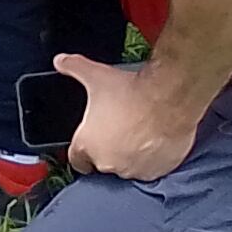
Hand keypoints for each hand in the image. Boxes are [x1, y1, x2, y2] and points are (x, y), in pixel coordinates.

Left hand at [55, 53, 199, 179]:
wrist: (170, 98)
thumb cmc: (132, 91)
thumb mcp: (95, 75)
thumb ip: (73, 67)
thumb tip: (60, 60)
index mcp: (88, 145)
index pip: (77, 160)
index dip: (82, 151)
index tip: (90, 141)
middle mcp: (109, 163)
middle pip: (103, 164)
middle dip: (108, 150)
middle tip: (118, 130)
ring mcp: (135, 170)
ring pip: (128, 168)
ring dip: (130, 156)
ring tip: (137, 134)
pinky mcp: (158, 171)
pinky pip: (151, 170)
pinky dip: (152, 160)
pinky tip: (154, 141)